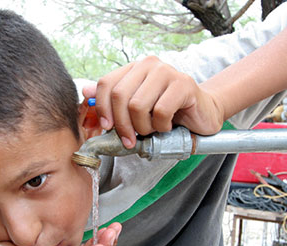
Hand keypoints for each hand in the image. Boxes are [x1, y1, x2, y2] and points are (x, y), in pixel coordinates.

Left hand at [83, 56, 224, 147]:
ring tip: (153, 129)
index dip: (103, 109)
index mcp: (134, 68)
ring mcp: (167, 72)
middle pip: (120, 96)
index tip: (108, 128)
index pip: (106, 84)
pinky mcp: (184, 84)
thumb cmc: (167, 113)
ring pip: (138, 105)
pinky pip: (160, 111)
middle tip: (131, 139)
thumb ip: (113, 100)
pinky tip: (168, 126)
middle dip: (123, 125)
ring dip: (143, 127)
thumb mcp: (136, 108)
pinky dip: (161, 126)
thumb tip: (85, 92)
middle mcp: (149, 65)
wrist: (201, 114)